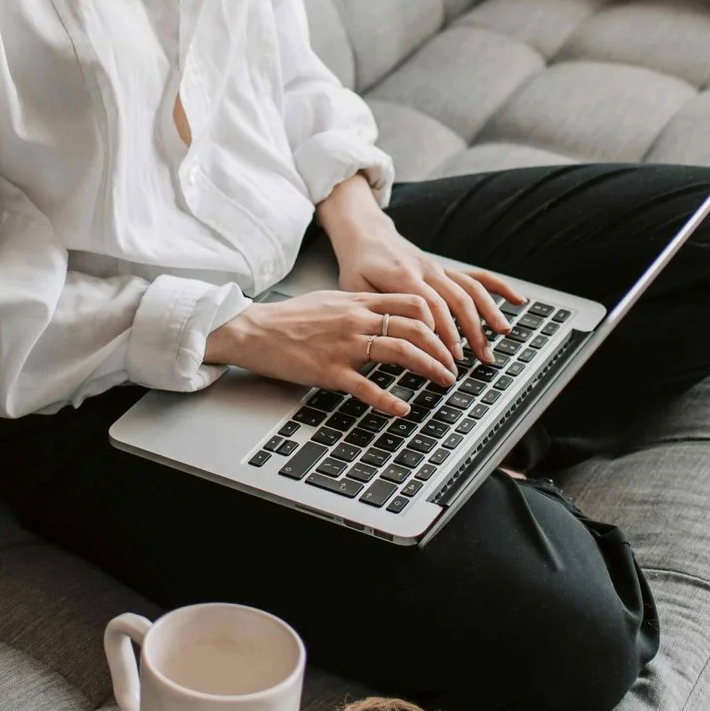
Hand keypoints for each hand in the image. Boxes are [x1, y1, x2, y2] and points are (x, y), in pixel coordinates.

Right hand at [205, 290, 463, 416]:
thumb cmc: (290, 318)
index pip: (413, 302)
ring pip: (401, 351)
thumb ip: (360, 305)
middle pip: (416, 327)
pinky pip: (367, 387)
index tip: (449, 336)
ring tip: (443, 380)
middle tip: (454, 364)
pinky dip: (389, 401)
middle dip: (443, 348)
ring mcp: (345, 345)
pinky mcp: (331, 371)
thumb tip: (386, 312)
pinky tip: (403, 409)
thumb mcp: (331, 301)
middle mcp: (357, 320)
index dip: (439, 320)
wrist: (255, 330)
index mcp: (358, 301)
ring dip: (430, 367)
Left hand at [329, 219, 522, 368]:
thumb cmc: (358, 267)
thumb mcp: (356, 289)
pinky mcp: (446, 270)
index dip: (443, 332)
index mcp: (403, 275)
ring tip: (501, 337)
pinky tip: (517, 300)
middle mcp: (427, 270)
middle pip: (456, 300)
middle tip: (480, 358)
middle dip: (472, 330)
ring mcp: (440, 269)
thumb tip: (397, 335)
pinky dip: (498, 287)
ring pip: (470, 290)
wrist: (366, 235)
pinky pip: (476, 277)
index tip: (450, 357)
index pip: (430, 306)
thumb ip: (377, 309)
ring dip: (489, 313)